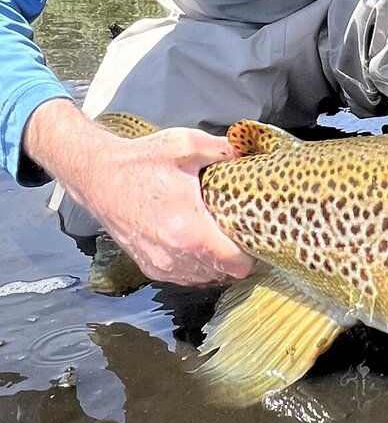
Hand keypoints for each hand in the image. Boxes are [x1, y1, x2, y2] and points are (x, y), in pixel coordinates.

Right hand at [25, 100, 252, 287]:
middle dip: (236, 256)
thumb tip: (248, 153)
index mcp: (189, 230)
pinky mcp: (149, 267)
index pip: (237, 265)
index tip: (255, 235)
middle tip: (239, 231)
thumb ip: (223, 150)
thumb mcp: (186, 145)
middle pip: (223, 274)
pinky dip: (196, 265)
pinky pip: (185, 276)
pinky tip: (198, 242)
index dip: (252, 253)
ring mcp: (161, 265)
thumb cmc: (141, 161)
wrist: (97, 176)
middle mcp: (175, 255)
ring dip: (216, 262)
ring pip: (204, 278)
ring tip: (219, 236)